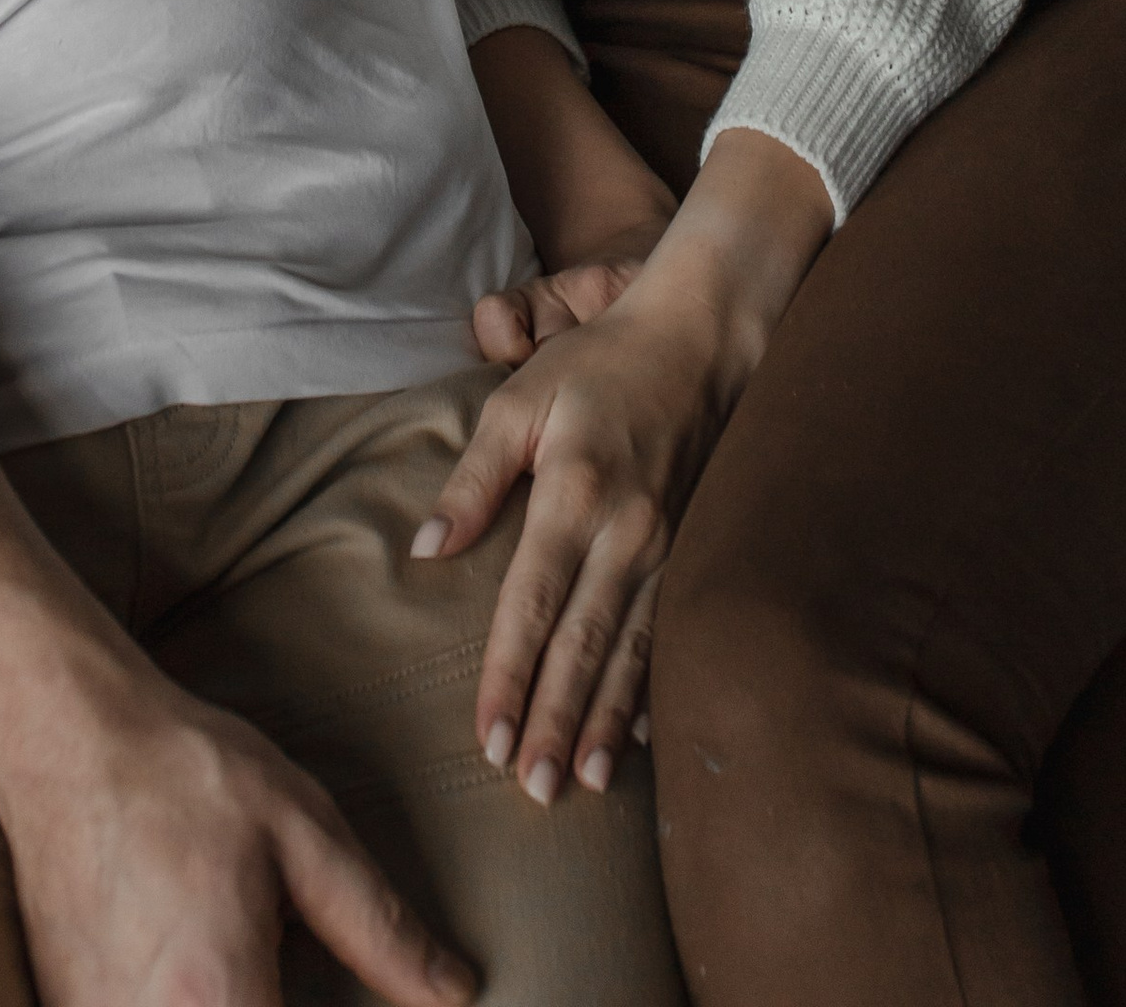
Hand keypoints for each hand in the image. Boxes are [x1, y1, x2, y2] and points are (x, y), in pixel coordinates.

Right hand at [0, 659, 473, 1006]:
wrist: (65, 738)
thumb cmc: (185, 776)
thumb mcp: (303, 833)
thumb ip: (380, 929)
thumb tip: (456, 992)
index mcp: (219, 1002)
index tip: (314, 982)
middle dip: (274, 1006)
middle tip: (280, 960)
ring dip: (232, 1003)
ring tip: (245, 957)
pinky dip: (185, 1003)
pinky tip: (193, 967)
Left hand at [418, 134, 830, 804]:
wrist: (699, 337)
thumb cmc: (599, 364)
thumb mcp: (520, 401)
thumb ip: (474, 479)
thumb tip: (426, 549)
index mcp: (575, 495)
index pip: (533, 605)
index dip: (509, 676)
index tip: (487, 738)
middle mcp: (626, 532)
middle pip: (583, 645)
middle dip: (554, 720)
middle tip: (531, 789)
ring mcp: (668, 545)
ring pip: (630, 650)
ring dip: (602, 719)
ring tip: (578, 780)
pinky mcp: (691, 548)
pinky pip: (667, 631)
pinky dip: (649, 687)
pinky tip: (633, 733)